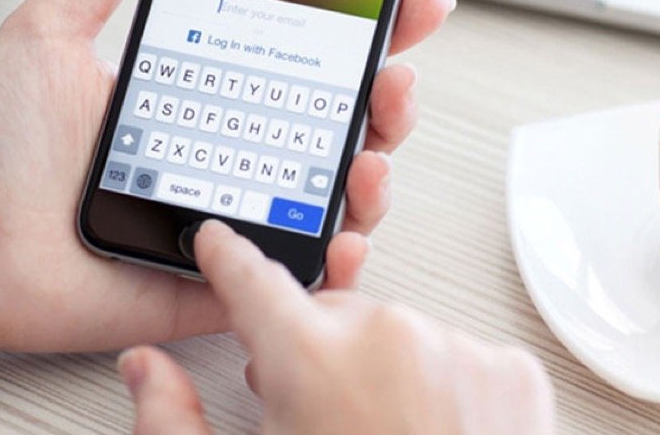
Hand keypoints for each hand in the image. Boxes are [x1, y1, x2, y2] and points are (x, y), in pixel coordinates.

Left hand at [0, 0, 455, 368]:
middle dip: (389, 94)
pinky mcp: (218, 276)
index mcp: (201, 90)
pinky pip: (293, 274)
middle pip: (339, 121)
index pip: (302, 51)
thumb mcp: (51, 28)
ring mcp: (230, 214)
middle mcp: (227, 149)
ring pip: (332, 195)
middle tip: (395, 75)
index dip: (365, 23)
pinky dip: (333, 261)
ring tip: (368, 155)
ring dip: (374, 172)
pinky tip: (341, 237)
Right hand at [120, 221, 555, 434]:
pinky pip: (460, 354)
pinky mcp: (513, 373)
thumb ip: (173, 420)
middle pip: (330, 313)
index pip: (251, 278)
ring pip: (398, 332)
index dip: (227, 259)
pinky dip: (444, 385)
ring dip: (382, 368)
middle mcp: (387, 336)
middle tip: (316, 414)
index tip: (219, 242)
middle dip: (316, 349)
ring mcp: (458, 349)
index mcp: (311, 360)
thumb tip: (146, 367)